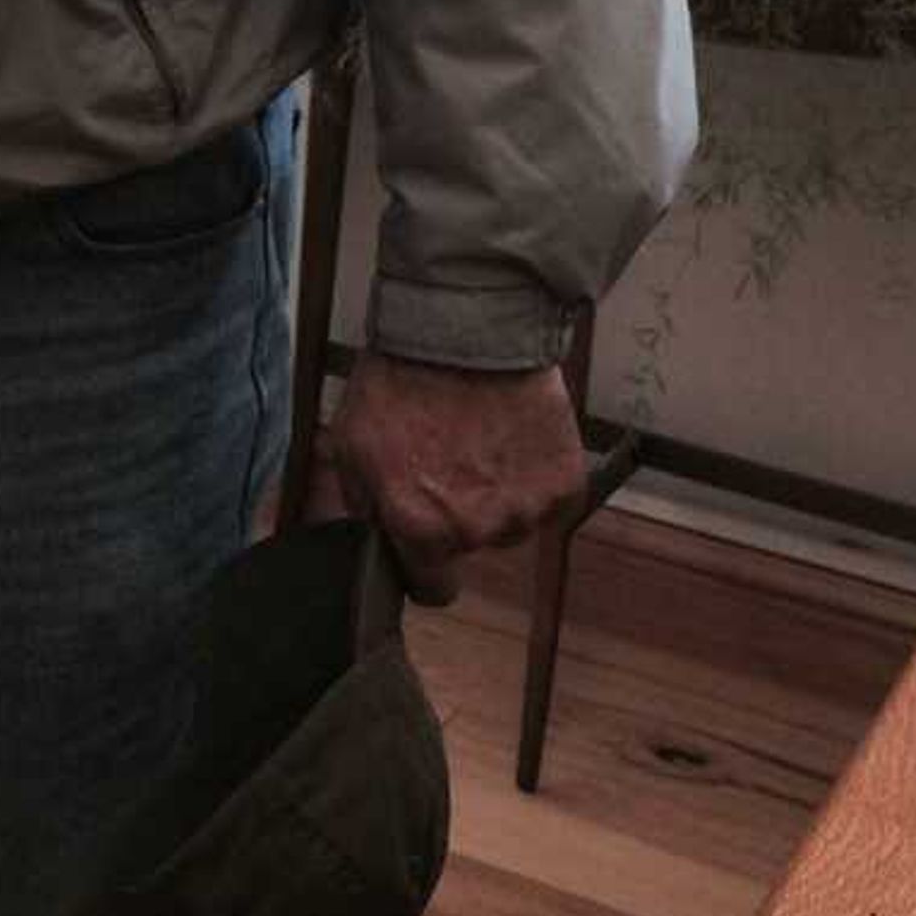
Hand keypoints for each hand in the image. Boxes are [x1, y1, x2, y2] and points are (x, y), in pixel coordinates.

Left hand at [310, 352, 586, 604]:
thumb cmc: (401, 380)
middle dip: (458, 513)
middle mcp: (477, 530)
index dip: (425, 567)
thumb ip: (363, 506)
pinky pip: (548, 498)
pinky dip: (534, 473)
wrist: (465, 326)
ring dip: (498, 492)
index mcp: (421, 528)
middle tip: (446, 456)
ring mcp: (526, 508)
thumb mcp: (350, 443)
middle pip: (472, 546)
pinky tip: (511, 433)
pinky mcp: (564, 483)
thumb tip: (376, 543)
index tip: (424, 541)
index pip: (432, 590)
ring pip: (511, 521)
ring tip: (478, 435)